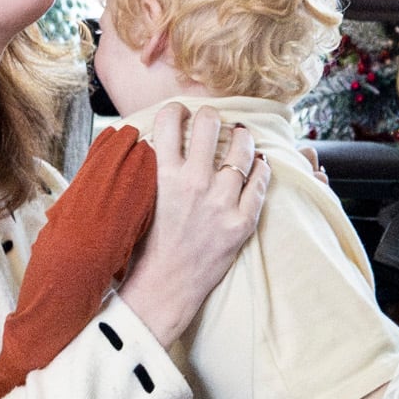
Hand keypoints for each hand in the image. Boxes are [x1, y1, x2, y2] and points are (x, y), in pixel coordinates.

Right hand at [115, 103, 271, 344]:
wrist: (162, 289)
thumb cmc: (144, 246)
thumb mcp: (136, 200)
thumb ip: (146, 169)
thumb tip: (148, 138)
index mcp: (162, 174)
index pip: (170, 119)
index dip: (176, 110)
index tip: (181, 113)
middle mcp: (193, 183)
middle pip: (209, 124)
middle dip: (211, 116)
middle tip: (212, 120)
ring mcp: (221, 203)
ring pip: (241, 151)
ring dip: (242, 138)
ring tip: (241, 136)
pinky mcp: (241, 224)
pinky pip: (260, 184)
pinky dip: (262, 169)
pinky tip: (259, 164)